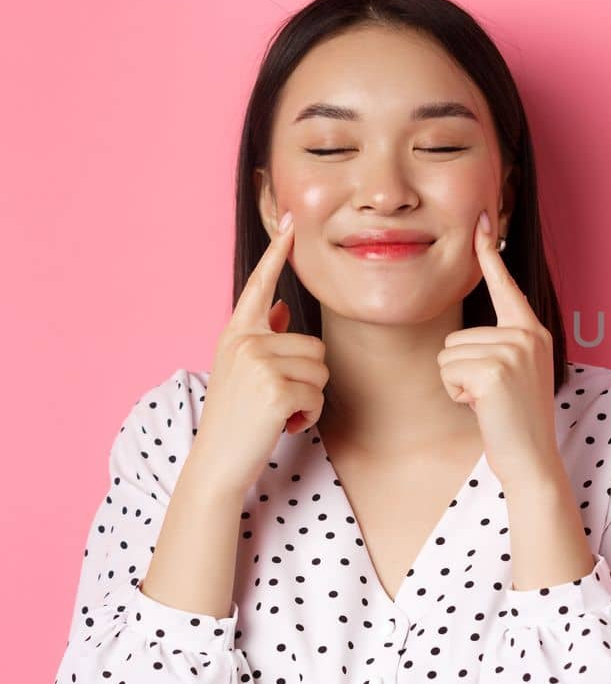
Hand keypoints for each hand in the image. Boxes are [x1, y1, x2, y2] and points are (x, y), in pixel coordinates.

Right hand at [191, 212, 329, 495]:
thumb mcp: (242, 371)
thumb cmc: (236, 418)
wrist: (216, 463)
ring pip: (321, 371)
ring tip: (277, 412)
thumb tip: (280, 307)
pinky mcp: (275, 389)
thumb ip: (262, 336)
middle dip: (307, 379)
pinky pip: (318, 396)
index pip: (260, 286)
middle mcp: (244, 341)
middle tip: (275, 401)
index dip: (277, 254)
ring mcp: (258, 363)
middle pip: (314, 346)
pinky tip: (282, 425)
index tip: (291, 220)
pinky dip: (308, 417)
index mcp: (236, 333)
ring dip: (309, 398)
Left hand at [438, 210, 560, 485]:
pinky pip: (448, 370)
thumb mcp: (514, 375)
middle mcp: (528, 335)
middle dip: (460, 370)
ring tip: (488, 402)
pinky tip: (482, 407)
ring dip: (457, 383)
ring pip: (448, 352)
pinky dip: (456, 393)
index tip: (482, 219)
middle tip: (491, 396)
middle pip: (457, 335)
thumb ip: (500, 347)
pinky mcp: (496, 369)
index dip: (490, 253)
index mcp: (533, 332)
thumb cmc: (516, 422)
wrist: (532, 459)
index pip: (506, 285)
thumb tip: (468, 338)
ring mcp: (514, 350)